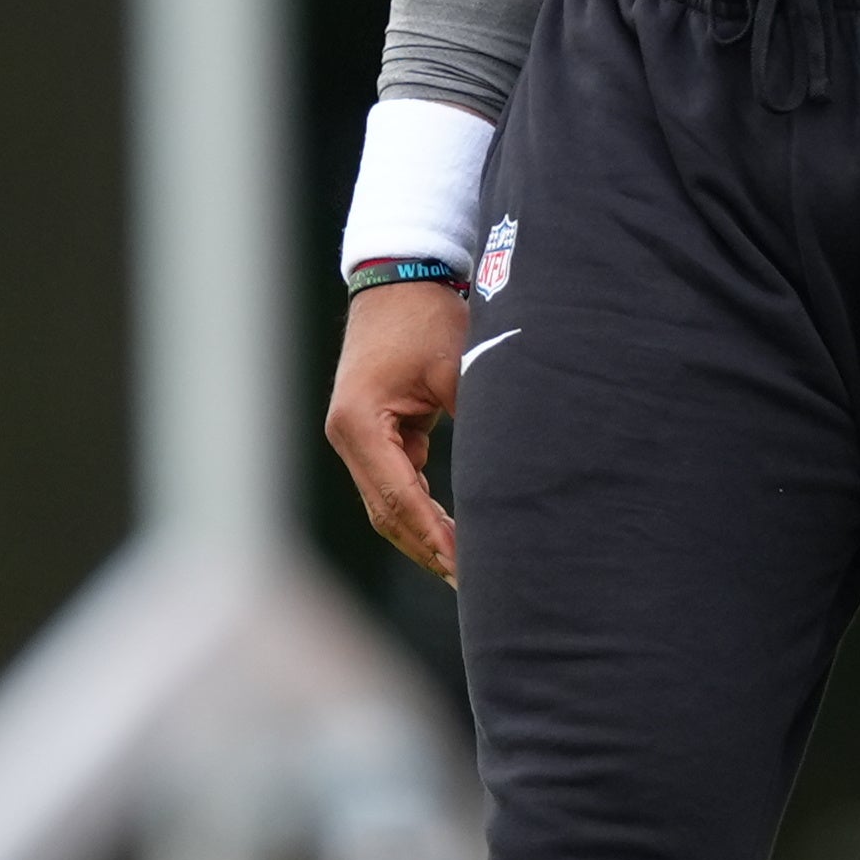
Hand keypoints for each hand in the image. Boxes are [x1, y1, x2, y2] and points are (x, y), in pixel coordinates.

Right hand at [325, 279, 470, 578]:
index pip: (398, 498)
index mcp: (360, 424)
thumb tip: (512, 477)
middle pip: (386, 513)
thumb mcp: (458, 368)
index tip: (466, 568)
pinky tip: (454, 533)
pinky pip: (394, 484)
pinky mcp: (371, 433)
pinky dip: (421, 510)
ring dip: (424, 535)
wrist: (401, 276)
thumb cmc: (428, 317)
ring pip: (388, 504)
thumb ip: (480, 422)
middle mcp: (347, 436)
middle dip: (428, 548)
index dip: (433, 537)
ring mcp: (354, 437)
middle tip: (473, 583)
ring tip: (466, 570)